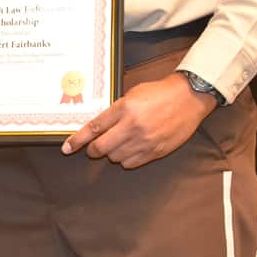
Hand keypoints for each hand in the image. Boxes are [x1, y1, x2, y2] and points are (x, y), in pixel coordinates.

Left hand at [61, 72, 214, 168]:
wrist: (188, 98)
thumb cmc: (159, 92)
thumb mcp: (132, 94)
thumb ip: (116, 110)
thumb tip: (100, 126)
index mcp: (124, 108)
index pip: (94, 128)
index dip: (77, 140)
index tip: (67, 148)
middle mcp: (132, 126)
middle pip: (102, 147)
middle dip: (93, 150)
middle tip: (92, 149)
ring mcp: (145, 141)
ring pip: (116, 158)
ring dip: (111, 154)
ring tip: (117, 144)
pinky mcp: (157, 152)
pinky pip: (132, 163)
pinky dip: (126, 159)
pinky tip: (129, 150)